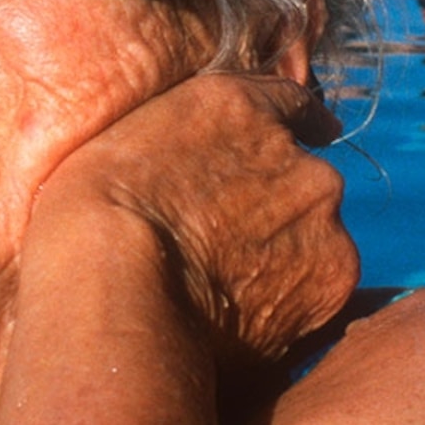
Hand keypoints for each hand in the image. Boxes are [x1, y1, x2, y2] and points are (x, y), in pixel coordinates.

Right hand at [35, 72, 358, 361]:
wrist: (117, 288)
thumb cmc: (91, 220)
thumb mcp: (122, 143)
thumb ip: (181, 140)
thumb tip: (200, 161)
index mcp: (241, 107)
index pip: (289, 105)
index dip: (287, 131)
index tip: (296, 144)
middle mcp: (294, 150)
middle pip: (301, 184)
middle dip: (273, 211)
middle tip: (218, 249)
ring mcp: (323, 217)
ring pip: (314, 239)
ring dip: (284, 259)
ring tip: (220, 293)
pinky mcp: (333, 278)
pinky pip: (319, 288)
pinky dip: (291, 303)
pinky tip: (238, 318)